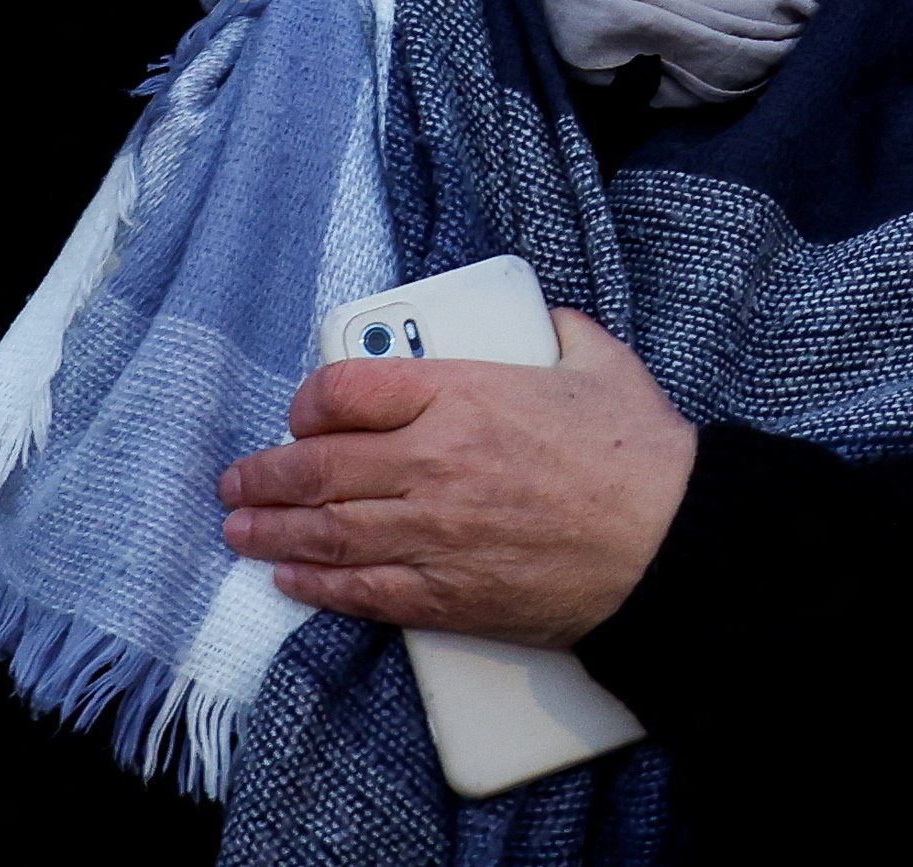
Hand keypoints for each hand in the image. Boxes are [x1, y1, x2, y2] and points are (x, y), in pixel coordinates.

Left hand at [220, 308, 696, 644]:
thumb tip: (536, 317)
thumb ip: (551, 329)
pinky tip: (291, 577)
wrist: (673, 544)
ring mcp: (436, 532)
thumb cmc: (642, 454)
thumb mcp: (596, 360)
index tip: (301, 414)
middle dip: (265, 471)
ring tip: (240, 526)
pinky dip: (318, 584)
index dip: (309, 402)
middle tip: (239, 478)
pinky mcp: (448, 595)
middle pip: (319, 464)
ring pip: (327, 529)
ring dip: (272, 528)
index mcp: (464, 392)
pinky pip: (363, 590)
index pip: (346, 390)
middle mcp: (435, 460)